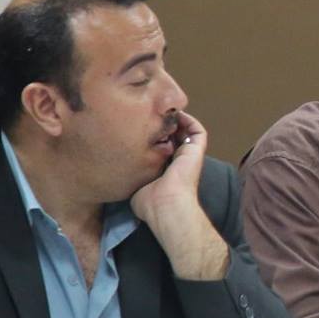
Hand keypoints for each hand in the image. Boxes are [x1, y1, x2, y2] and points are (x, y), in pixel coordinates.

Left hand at [129, 111, 228, 278]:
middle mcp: (180, 162)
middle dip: (165, 127)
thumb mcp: (136, 188)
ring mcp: (190, 156)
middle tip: (153, 117)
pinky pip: (198, 131)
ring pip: (188, 133)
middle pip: (176, 139)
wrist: (166, 204)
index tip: (141, 130)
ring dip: (178, 122)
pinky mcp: (197, 151)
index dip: (155, 139)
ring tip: (164, 113)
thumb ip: (132, 179)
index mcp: (167, 171)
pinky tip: (176, 115)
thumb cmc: (151, 202)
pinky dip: (190, 121)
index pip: (163, 151)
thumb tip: (120, 177)